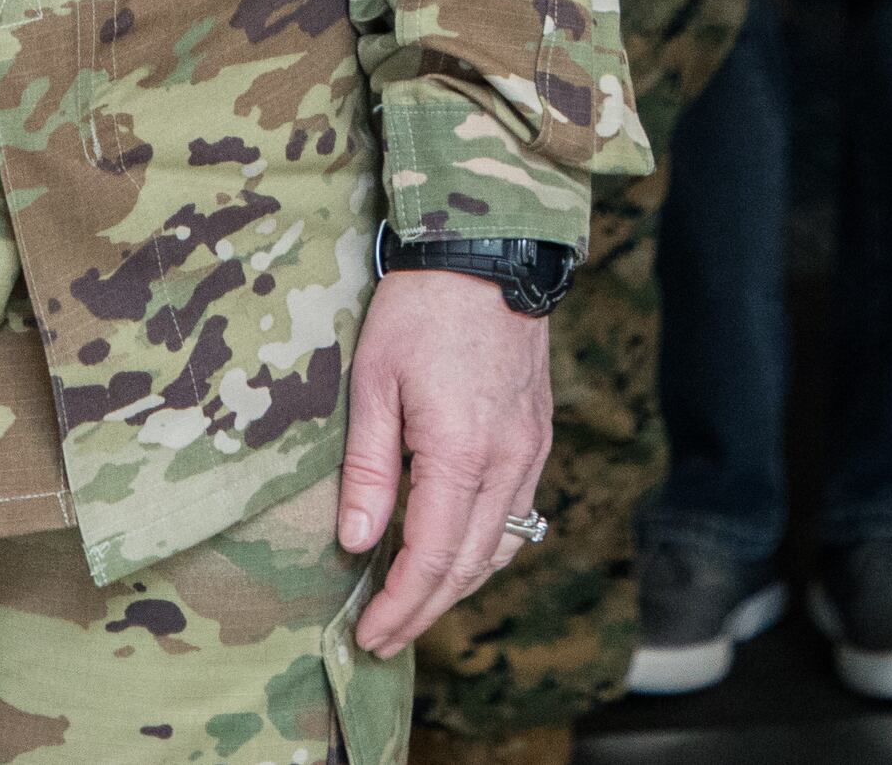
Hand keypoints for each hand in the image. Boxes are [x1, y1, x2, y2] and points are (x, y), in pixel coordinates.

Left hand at [337, 264, 552, 656]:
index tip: (367, 637)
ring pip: (499, 548)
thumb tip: (354, 543)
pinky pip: (518, 516)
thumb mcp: (372, 382)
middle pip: (467, 567)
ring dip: (455, 588)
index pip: (429, 559)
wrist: (487, 252)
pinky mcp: (537, 437)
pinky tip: (456, 555)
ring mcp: (529, 452)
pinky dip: (484, 551)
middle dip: (423, 611)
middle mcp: (506, 463)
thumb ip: (368, 469)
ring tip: (413, 608)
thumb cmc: (418, 310)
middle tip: (382, 639)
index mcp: (460, 453)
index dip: (397, 607)